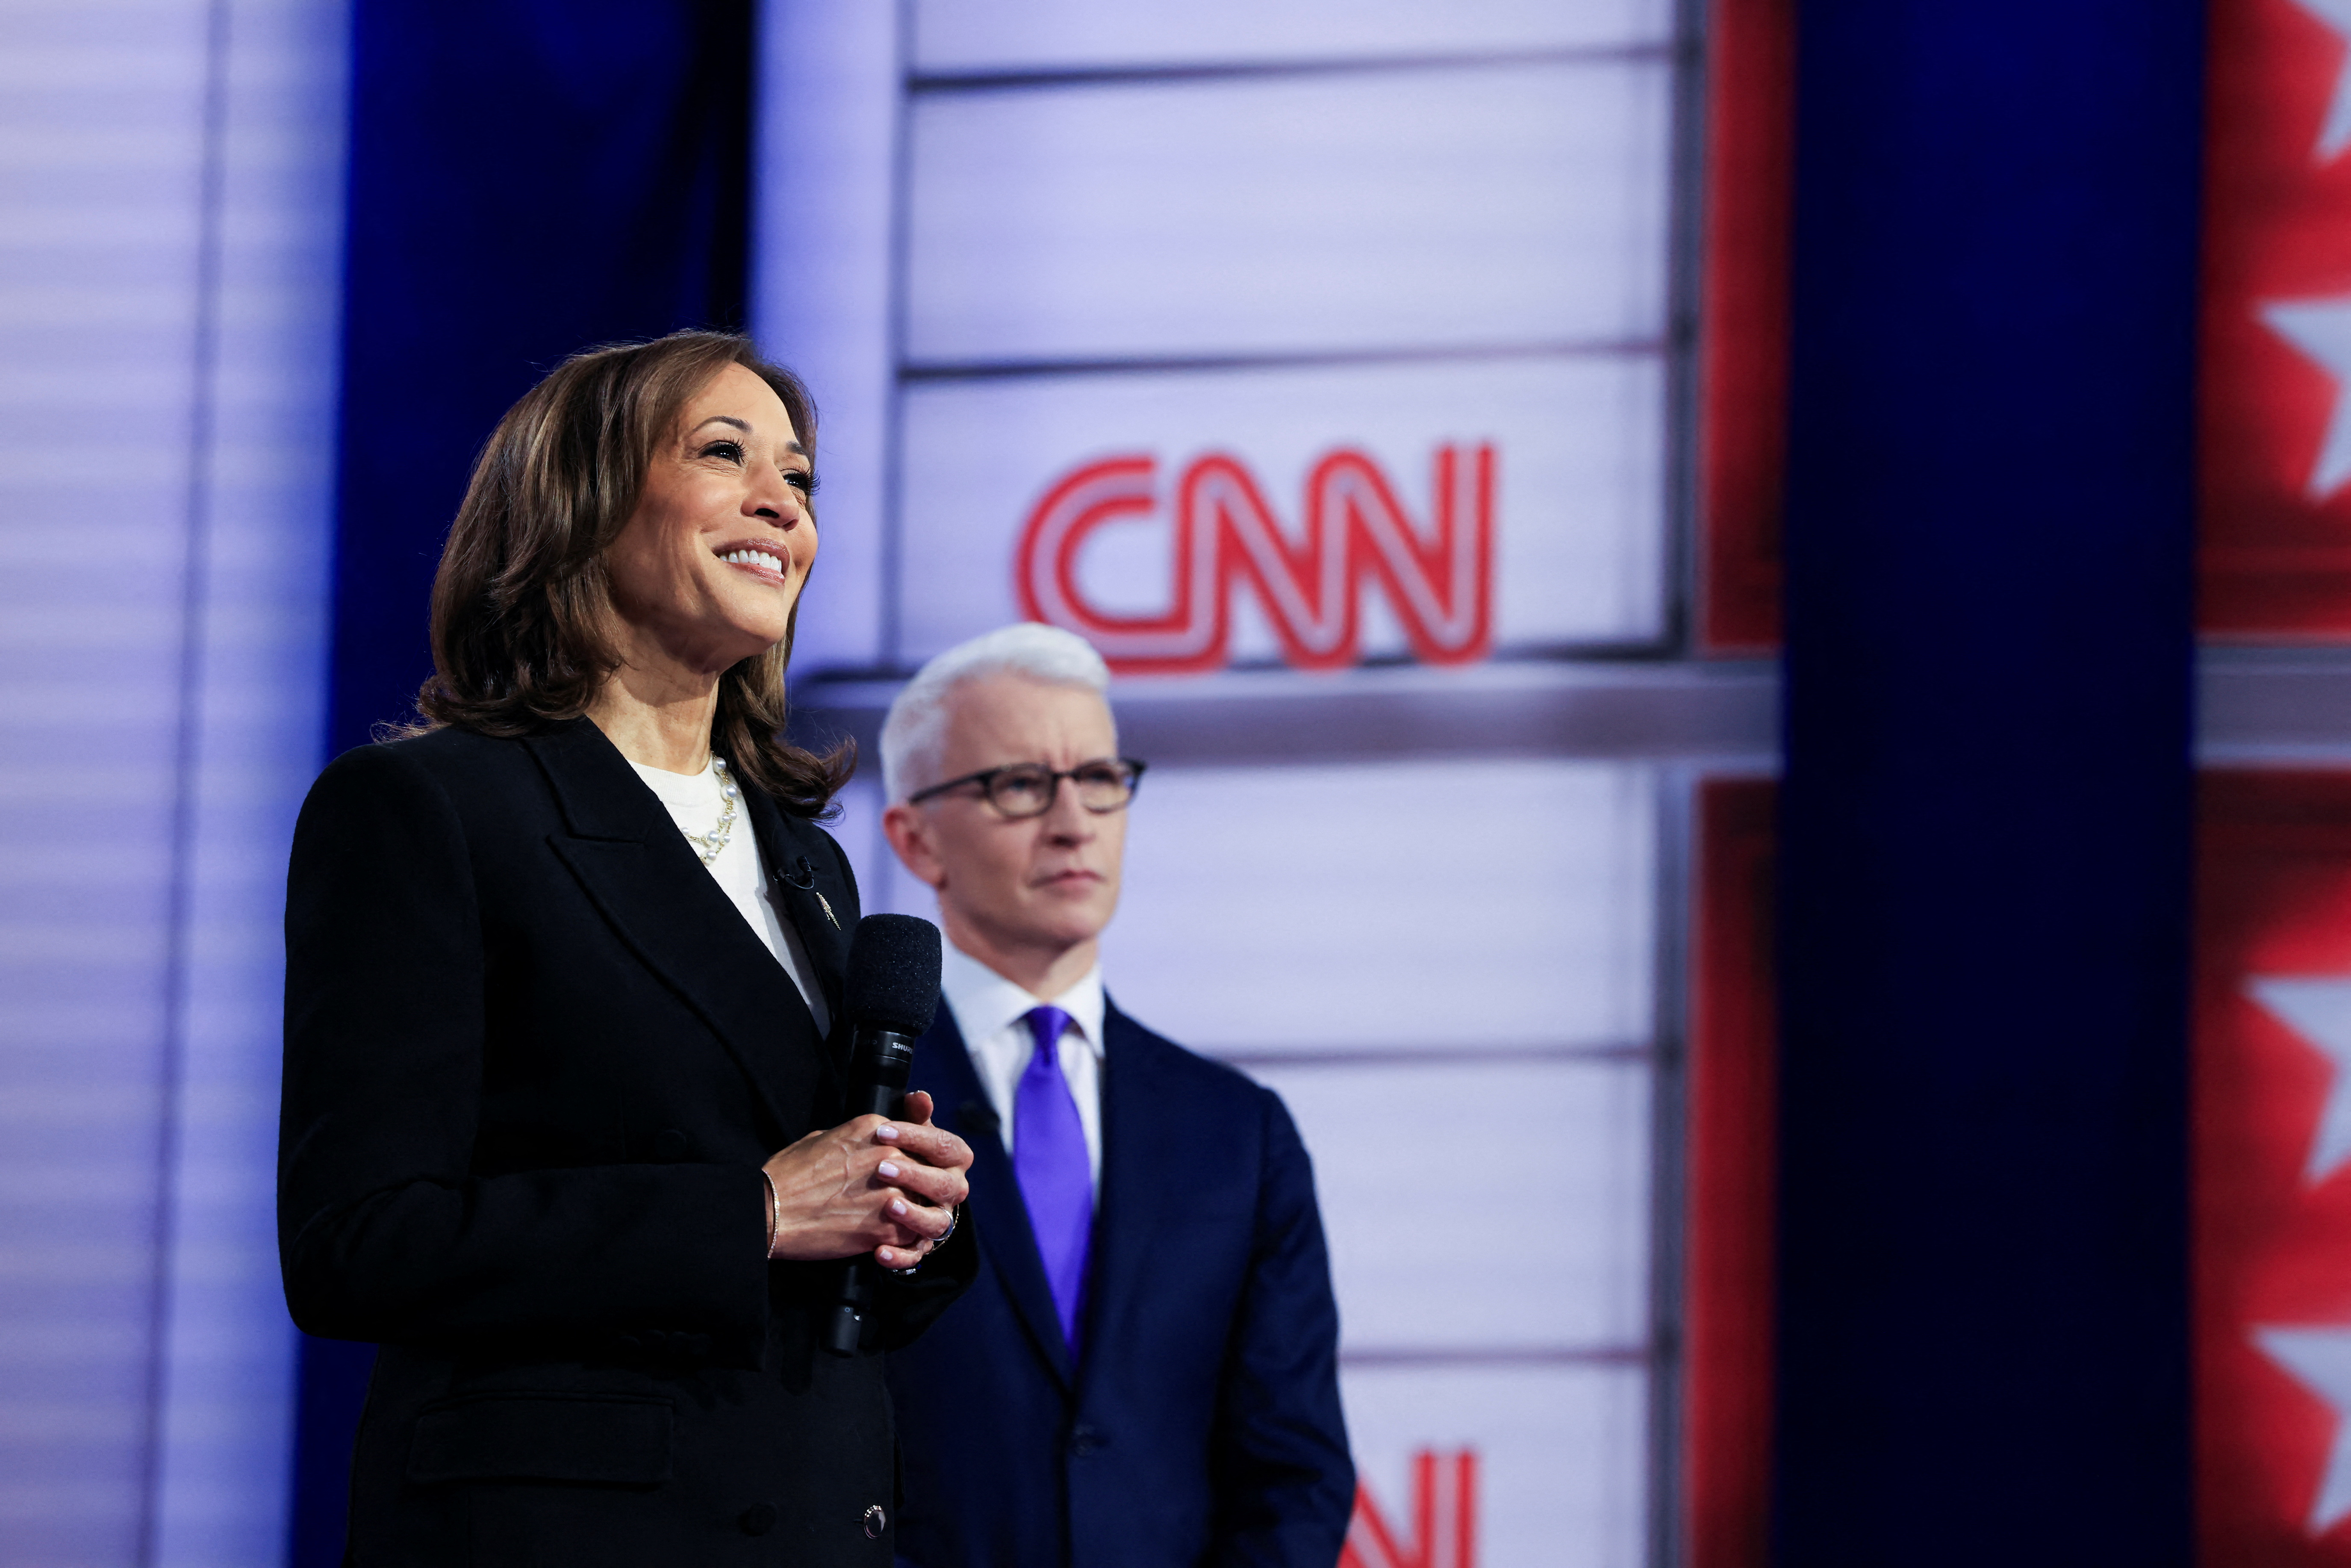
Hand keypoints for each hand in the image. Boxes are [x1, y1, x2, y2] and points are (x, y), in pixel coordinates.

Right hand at [761, 1090, 972, 1268]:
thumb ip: (860, 1137)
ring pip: (932, 1203)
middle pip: (933, 1167)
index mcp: (876, 1128)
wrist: (769, 1211)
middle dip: (930, 1185)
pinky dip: (909, 1245)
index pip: (920, 1137)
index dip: (923, 1155)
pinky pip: (916, 1237)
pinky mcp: (886, 1227)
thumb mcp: (825, 1137)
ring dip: (925, 1215)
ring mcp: (892, 1192)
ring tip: (909, 1224)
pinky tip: (892, 1246)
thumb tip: (874, 1144)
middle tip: (922, 1198)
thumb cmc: (788, 1174)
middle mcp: (890, 1155)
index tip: (918, 1168)